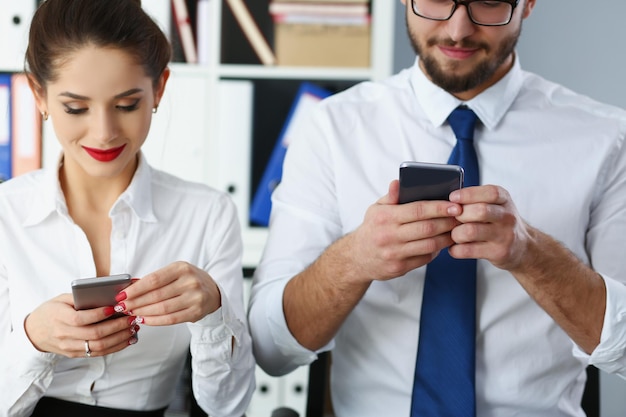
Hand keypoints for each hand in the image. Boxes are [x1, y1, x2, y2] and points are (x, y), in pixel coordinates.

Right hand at [24, 293, 139, 357]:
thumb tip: (108, 295)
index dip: (100, 314)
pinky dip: (116, 347)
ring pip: (99, 346)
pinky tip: (128, 339)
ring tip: (133, 328)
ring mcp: (70, 347)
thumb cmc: (52, 311)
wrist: (34, 332)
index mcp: (60, 318)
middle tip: (131, 318)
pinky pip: (98, 353)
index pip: (81, 319)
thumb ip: (81, 297)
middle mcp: (64, 335)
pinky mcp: (75, 354)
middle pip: (95, 334)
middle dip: (117, 326)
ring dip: (120, 338)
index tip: (116, 307)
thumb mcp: (62, 299)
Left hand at [114, 262, 220, 325]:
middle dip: (135, 302)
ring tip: (131, 313)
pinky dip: (154, 321)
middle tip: (122, 307)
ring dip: (143, 312)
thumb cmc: (188, 281)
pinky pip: (171, 319)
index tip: (121, 296)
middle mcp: (190, 281)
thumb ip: (154, 279)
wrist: (212, 291)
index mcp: (182, 268)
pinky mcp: (196, 312)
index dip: (135, 289)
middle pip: (156, 295)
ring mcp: (195, 297)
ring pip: (162, 308)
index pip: (153, 280)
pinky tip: (144, 319)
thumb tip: (129, 287)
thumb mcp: (174, 273)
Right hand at [347, 180, 462, 282]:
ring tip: (457, 229)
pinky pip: (425, 258)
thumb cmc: (372, 228)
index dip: (439, 207)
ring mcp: (394, 254)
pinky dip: (437, 250)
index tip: (455, 205)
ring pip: (429, 245)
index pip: (417, 210)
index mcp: (385, 217)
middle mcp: (389, 236)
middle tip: (462, 217)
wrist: (357, 258)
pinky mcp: (399, 268)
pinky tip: (443, 242)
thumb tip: (398, 182)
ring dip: (447, 237)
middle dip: (448, 222)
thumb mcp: (376, 209)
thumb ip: (391, 196)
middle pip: (427, 228)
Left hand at [448, 184, 530, 269]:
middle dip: (460, 214)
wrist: (522, 247)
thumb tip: (447, 200)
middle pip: (480, 211)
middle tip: (453, 219)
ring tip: (455, 234)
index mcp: (505, 200)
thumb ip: (476, 199)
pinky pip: (468, 250)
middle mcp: (507, 217)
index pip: (490, 193)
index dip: (469, 194)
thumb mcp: (495, 204)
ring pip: (471, 231)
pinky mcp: (498, 253)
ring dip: (455, 233)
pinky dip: (456, 249)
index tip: (453, 197)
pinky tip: (456, 247)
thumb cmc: (500, 222)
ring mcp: (504, 236)